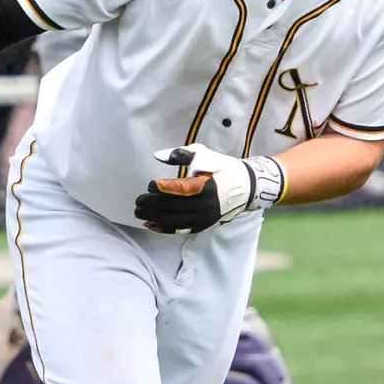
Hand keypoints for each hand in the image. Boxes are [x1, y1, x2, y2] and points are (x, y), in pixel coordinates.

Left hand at [134, 144, 284, 233]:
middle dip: (153, 204)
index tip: (150, 184)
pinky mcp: (203, 224)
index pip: (180, 189)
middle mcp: (205, 204)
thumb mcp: (204, 155)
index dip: (163, 188)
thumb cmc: (221, 167)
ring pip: (175, 219)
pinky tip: (150, 224)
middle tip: (138, 201)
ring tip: (139, 213)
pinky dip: (164, 228)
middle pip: (174, 206)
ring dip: (154, 217)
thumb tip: (158, 156)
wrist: (245, 186)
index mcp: (206, 186)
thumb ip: (181, 154)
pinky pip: (181, 229)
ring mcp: (204, 217)